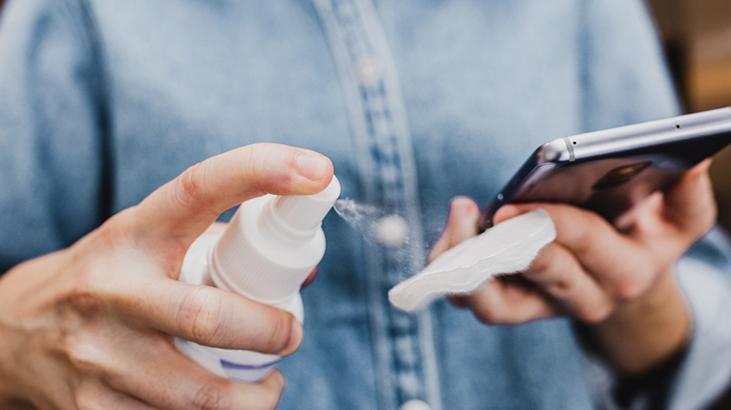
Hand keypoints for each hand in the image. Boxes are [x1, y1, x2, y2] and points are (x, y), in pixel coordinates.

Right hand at [0, 143, 333, 408]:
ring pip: (201, 395)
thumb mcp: (149, 241)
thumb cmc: (108, 279)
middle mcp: (111, 292)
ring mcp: (99, 356)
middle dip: (270, 332)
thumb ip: (218, 243)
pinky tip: (222, 405)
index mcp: (134, 235)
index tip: (316, 169)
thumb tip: (303, 268)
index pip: (199, 188)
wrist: (15, 333)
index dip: (261, 170)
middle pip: (209, 318)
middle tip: (290, 334)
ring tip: (267, 383)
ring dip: (254, 397)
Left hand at [432, 161, 715, 373]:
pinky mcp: (510, 303)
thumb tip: (690, 163)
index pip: (585, 247)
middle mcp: (582, 298)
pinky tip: (453, 227)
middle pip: (537, 278)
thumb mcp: (680, 219)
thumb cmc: (646, 236)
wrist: (621, 278)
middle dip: (509, 246)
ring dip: (466, 265)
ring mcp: (541, 306)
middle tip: (484, 213)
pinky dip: (450, 267)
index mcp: (624, 273)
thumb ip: (688, 195)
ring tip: (459, 217)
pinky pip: (471, 296)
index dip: (551, 225)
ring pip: (493, 303)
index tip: (515, 206)